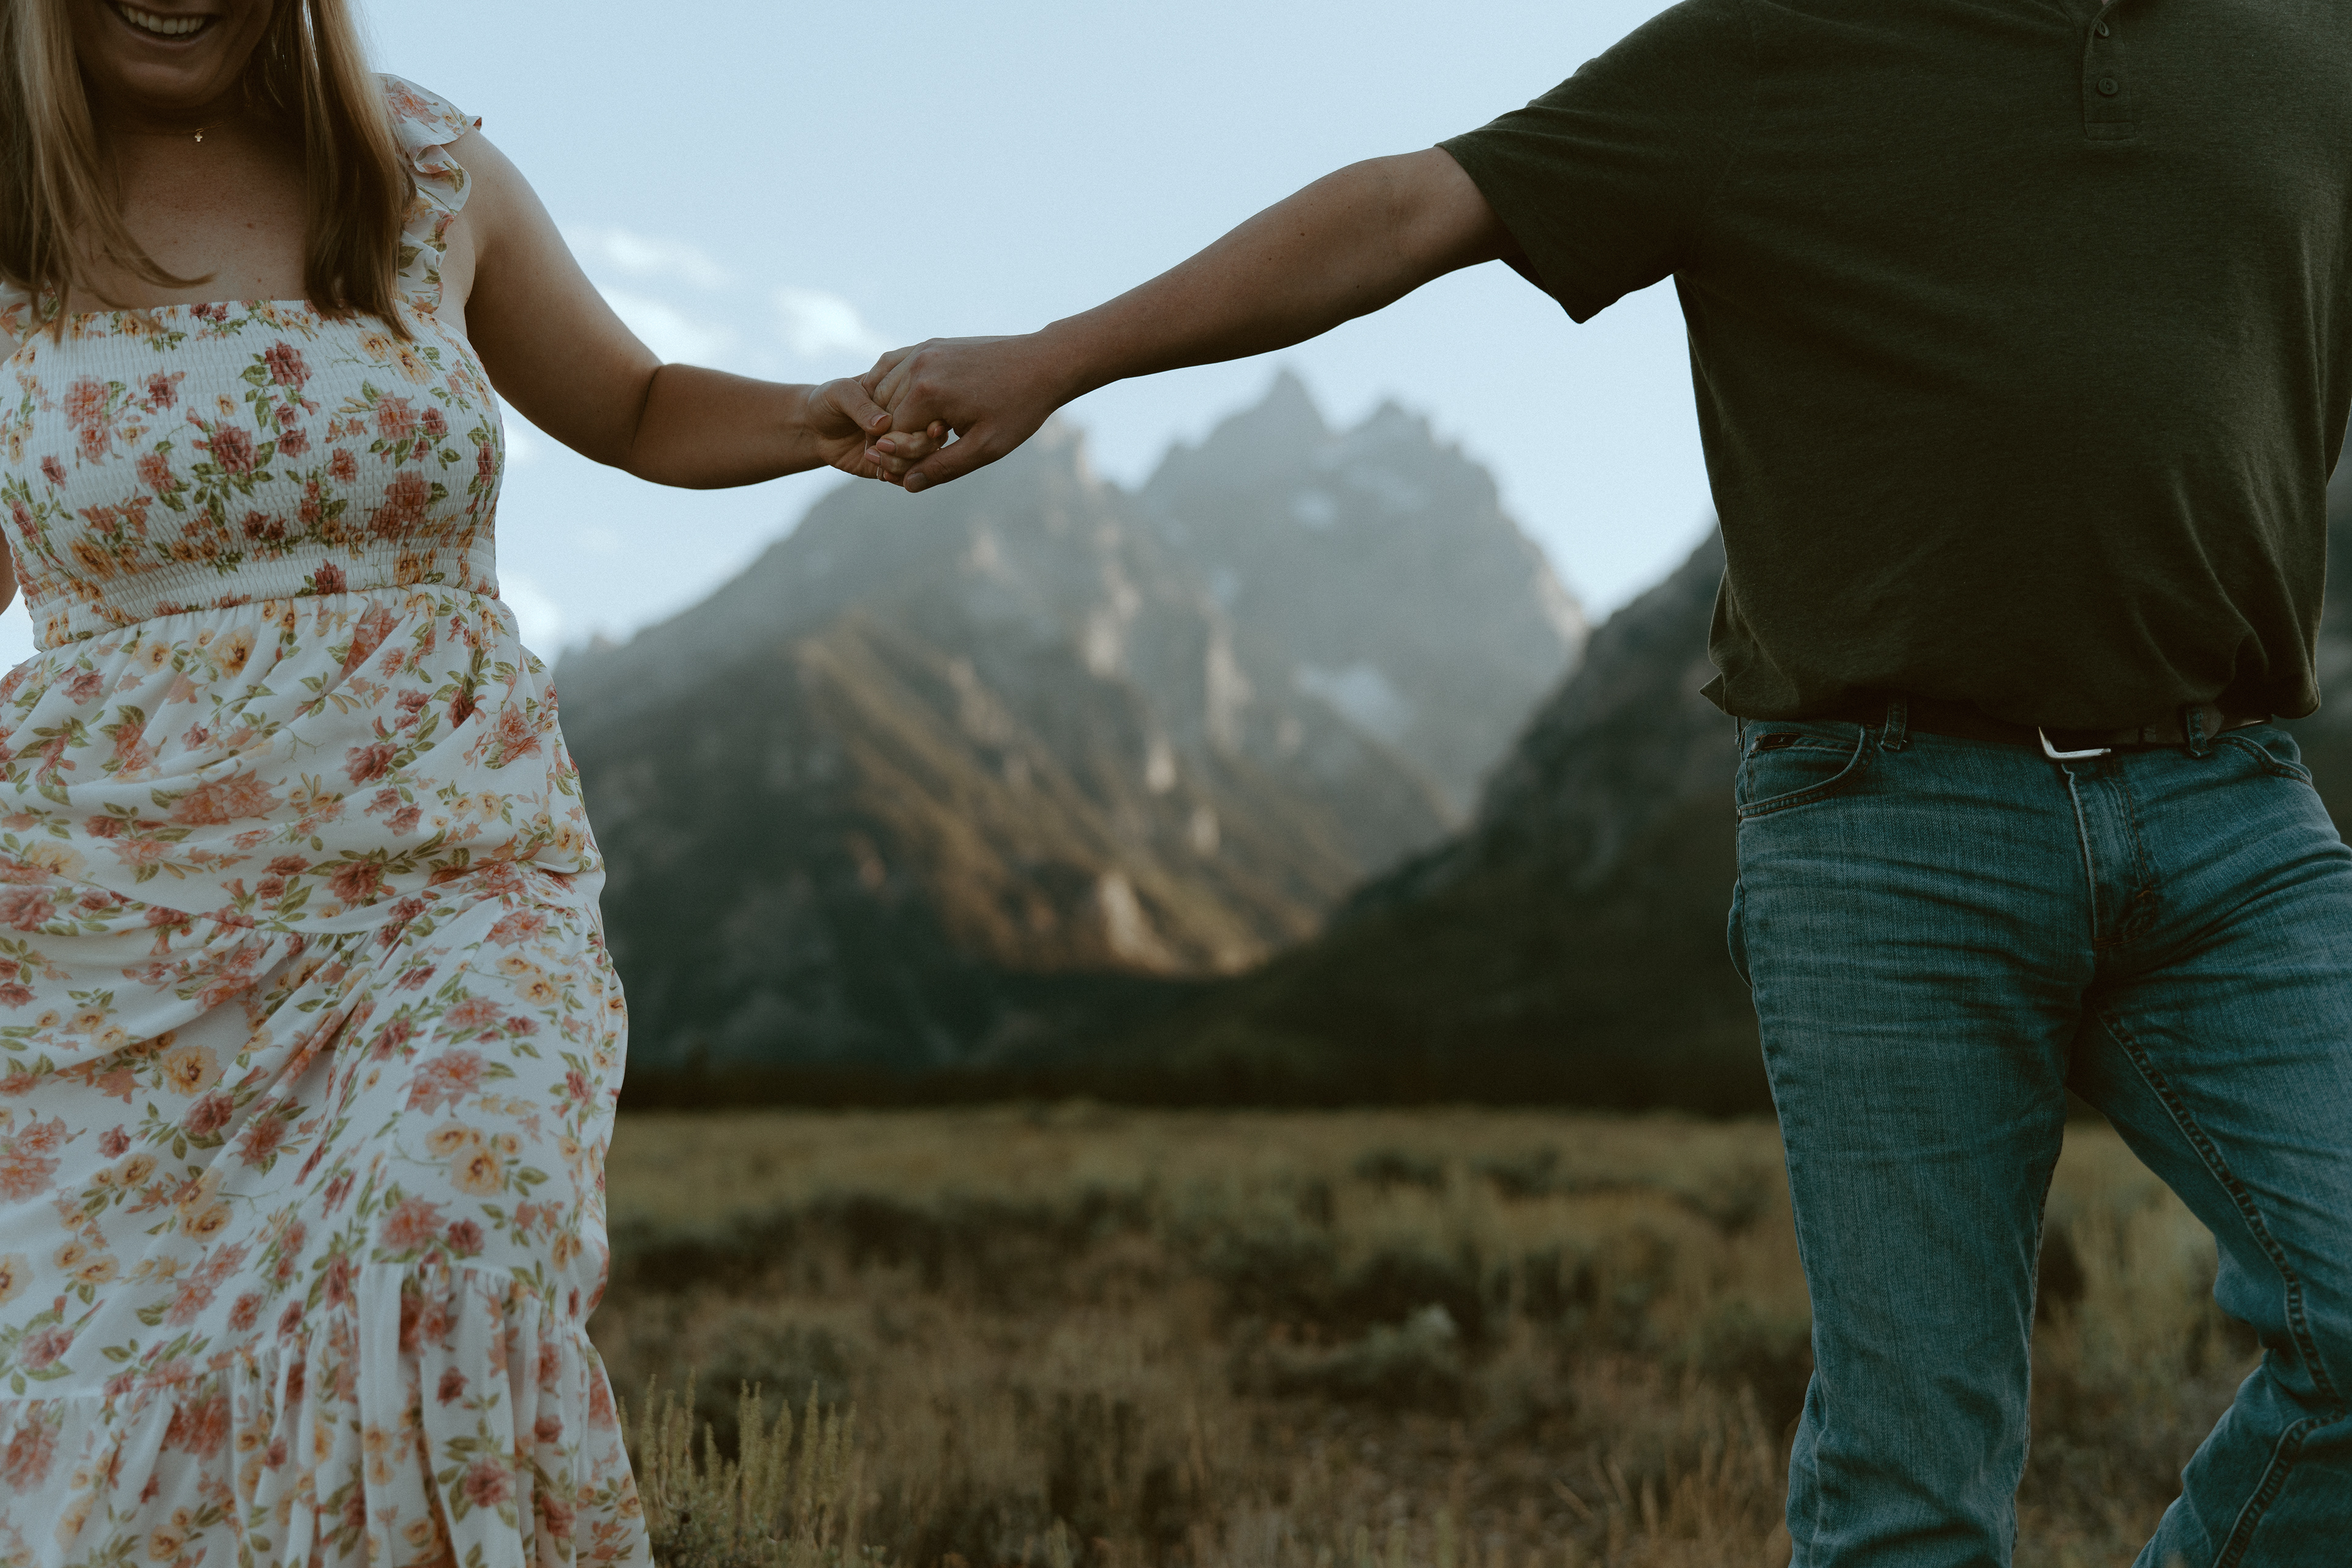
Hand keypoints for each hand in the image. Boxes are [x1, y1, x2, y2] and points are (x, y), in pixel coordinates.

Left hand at [806, 376, 942, 481]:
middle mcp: (909, 418)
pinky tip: (880, 472)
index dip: (930, 419)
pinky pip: (908, 475)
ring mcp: (903, 442)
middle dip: (914, 446)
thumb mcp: (839, 393)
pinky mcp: (894, 463)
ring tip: (873, 456)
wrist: (813, 429)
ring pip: (923, 459)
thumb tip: (884, 422)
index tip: (926, 429)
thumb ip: (860, 405)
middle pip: (932, 437)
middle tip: (882, 445)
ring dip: (903, 463)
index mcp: (903, 393)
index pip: (928, 406)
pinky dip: (898, 476)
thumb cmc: (827, 401)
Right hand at [858, 334, 1073, 492]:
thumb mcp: (985, 447)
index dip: (901, 457)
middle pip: (883, 413)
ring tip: (920, 431)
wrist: (1043, 363)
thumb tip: (907, 484)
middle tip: (920, 451)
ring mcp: (922, 351)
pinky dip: (891, 388)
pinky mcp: (929, 344)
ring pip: (883, 390)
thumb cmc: (1018, 409)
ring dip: (891, 413)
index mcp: (927, 394)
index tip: (920, 465)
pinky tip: (906, 405)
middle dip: (893, 436)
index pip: (891, 436)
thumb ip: (943, 467)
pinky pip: (893, 367)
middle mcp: (918, 367)